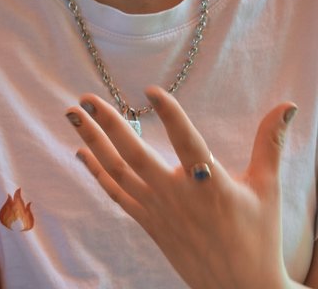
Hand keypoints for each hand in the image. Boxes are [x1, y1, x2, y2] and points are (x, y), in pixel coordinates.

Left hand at [66, 87, 297, 288]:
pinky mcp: (147, 223)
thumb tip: (287, 106)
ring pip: (117, 170)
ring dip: (92, 140)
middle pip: (135, 154)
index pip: (188, 143)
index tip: (150, 90)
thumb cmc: (258, 236)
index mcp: (210, 185)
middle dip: (107, 123)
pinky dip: (96, 171)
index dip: (170, 116)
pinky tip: (81, 151)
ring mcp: (157, 210)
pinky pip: (115, 193)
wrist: (241, 288)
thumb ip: (269, 144)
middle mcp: (177, 196)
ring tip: (73, 114)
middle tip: (85, 98)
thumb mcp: (267, 188)